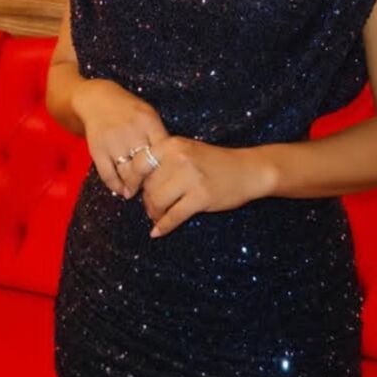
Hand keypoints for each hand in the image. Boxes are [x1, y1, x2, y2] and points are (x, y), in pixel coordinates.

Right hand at [71, 79, 170, 197]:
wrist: (97, 100)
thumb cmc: (129, 110)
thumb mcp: (148, 116)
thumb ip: (159, 137)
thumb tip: (168, 165)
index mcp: (148, 122)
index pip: (161, 152)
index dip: (165, 170)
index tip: (167, 179)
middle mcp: (131, 132)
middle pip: (145, 165)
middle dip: (149, 182)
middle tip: (151, 190)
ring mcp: (113, 141)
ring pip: (127, 173)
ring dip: (132, 186)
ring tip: (136, 190)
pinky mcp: (97, 150)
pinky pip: (108, 174)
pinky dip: (115, 186)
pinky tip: (121, 190)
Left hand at [136, 138, 270, 237]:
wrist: (247, 170)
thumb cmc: (214, 162)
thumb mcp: (186, 150)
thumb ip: (163, 161)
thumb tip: (135, 184)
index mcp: (172, 144)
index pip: (138, 163)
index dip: (130, 181)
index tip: (129, 192)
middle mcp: (179, 158)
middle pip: (148, 186)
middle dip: (147, 201)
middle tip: (151, 209)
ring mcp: (191, 177)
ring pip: (158, 202)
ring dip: (154, 214)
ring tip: (158, 217)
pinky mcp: (201, 196)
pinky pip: (174, 216)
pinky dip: (164, 226)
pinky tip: (158, 231)